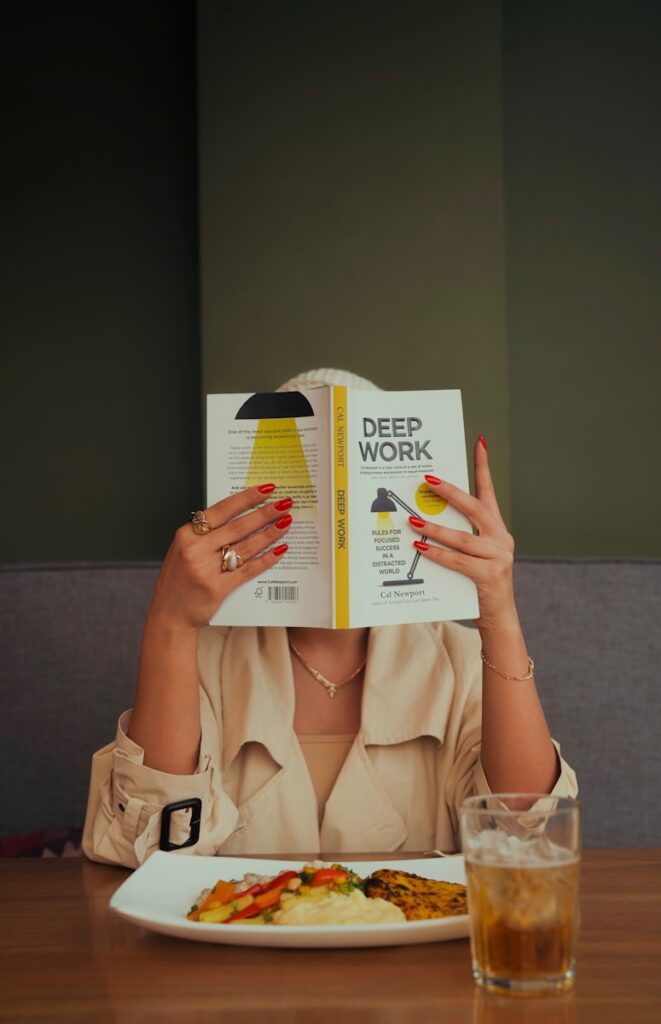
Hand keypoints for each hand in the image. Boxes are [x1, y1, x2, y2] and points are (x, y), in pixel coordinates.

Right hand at [148, 485, 292, 630]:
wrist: (169, 613)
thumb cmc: (179, 579)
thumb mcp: (183, 549)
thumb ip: (205, 534)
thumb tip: (239, 515)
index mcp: (187, 535)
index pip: (222, 510)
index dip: (247, 498)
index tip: (267, 489)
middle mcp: (196, 549)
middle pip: (238, 527)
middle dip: (264, 513)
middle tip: (284, 504)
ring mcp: (206, 569)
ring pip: (245, 546)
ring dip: (269, 534)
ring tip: (285, 523)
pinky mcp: (217, 588)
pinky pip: (248, 570)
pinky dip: (265, 559)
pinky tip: (279, 551)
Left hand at [408, 437, 516, 631]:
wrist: (499, 618)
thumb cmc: (479, 582)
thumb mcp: (473, 555)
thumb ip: (459, 537)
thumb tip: (426, 517)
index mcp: (497, 529)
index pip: (489, 492)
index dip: (484, 467)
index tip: (479, 442)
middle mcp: (501, 538)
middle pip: (475, 508)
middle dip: (450, 492)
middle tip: (427, 479)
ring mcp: (499, 557)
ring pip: (463, 538)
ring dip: (435, 528)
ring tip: (414, 521)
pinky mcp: (490, 575)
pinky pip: (458, 561)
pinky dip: (438, 554)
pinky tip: (421, 548)